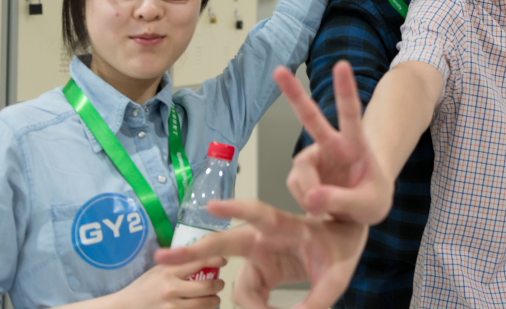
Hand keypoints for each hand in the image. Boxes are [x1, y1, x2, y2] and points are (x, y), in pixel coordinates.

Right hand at [108, 257, 226, 308]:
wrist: (125, 308)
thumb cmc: (143, 287)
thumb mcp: (158, 270)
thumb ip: (177, 264)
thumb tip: (200, 252)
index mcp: (170, 271)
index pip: (200, 261)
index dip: (216, 260)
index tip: (223, 260)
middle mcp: (172, 289)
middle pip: (207, 286)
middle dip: (219, 285)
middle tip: (220, 284)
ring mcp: (172, 307)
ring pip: (204, 304)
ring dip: (214, 301)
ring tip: (215, 298)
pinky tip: (203, 308)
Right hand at [155, 200, 366, 308]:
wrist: (344, 244)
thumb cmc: (341, 250)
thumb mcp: (337, 278)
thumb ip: (317, 302)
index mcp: (285, 228)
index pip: (257, 213)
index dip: (234, 208)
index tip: (211, 206)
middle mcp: (266, 239)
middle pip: (223, 244)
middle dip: (192, 251)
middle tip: (161, 258)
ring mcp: (260, 257)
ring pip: (241, 289)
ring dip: (255, 308)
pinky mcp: (260, 272)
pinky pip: (248, 297)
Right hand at [277, 61, 392, 223]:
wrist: (360, 212)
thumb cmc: (371, 200)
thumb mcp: (368, 206)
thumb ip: (342, 201)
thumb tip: (311, 197)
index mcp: (356, 146)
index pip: (351, 115)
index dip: (346, 90)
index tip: (342, 65)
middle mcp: (332, 145)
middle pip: (311, 117)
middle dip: (294, 94)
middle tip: (278, 70)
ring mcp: (315, 158)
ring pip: (301, 171)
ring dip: (309, 194)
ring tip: (327, 210)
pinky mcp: (301, 173)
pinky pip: (296, 188)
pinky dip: (305, 202)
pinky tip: (318, 207)